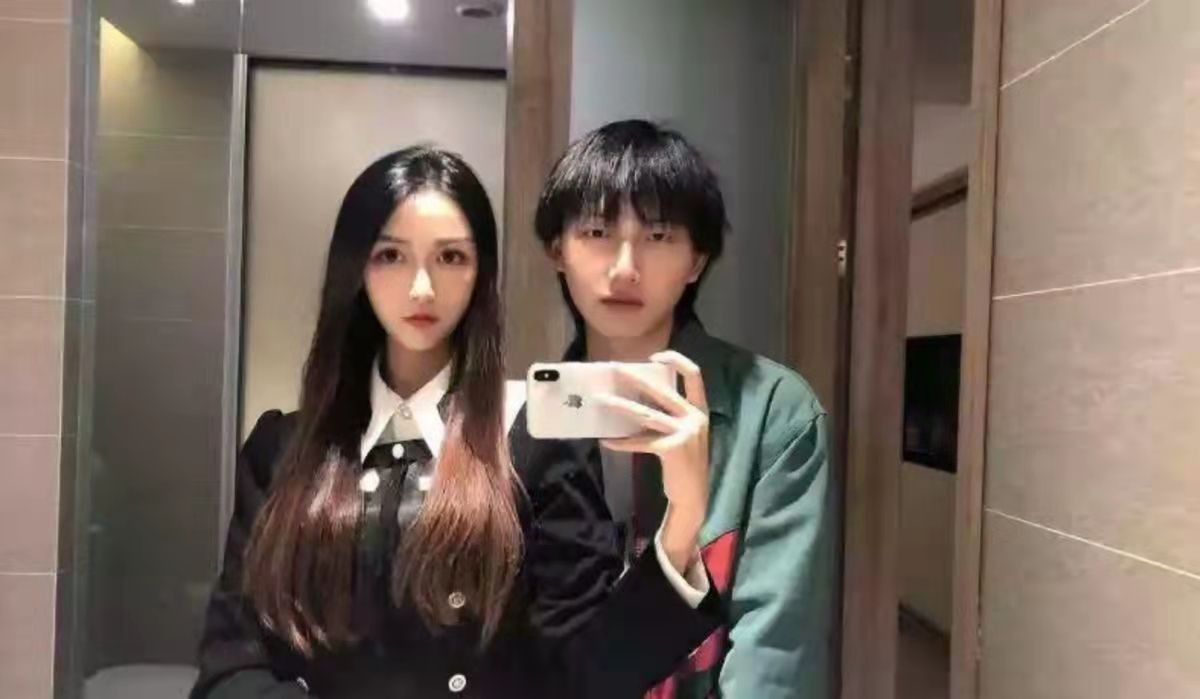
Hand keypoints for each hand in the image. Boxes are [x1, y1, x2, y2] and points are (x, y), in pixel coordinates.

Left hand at [599, 351, 709, 572]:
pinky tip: (607, 441)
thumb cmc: (685, 463)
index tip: (654, 357)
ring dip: (621, 406)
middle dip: (636, 378)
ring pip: (646, 414)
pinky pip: (640, 442)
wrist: (693, 496)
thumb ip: (671, 416)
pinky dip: (622, 442)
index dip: (676, 361)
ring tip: (601, 401)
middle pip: (662, 390)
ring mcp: (685, 433)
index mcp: (700, 410)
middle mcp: (695, 418)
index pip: (694, 376)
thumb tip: (637, 399)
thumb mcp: (686, 434)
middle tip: (615, 370)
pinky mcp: (672, 450)